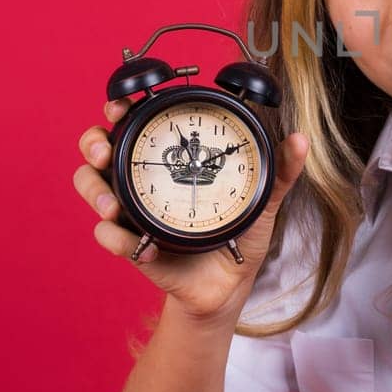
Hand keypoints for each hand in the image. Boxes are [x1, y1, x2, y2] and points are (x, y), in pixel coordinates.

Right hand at [73, 99, 309, 320]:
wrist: (230, 285)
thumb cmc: (240, 233)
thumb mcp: (262, 199)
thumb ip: (280, 171)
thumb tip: (299, 141)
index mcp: (169, 160)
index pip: (136, 123)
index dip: (120, 108)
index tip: (123, 106)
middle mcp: (143, 179)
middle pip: (98, 148)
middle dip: (93, 143)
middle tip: (104, 151)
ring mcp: (131, 210)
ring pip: (91, 187)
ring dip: (95, 190)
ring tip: (114, 205)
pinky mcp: (131, 244)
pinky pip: (108, 236)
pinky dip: (115, 238)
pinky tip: (137, 245)